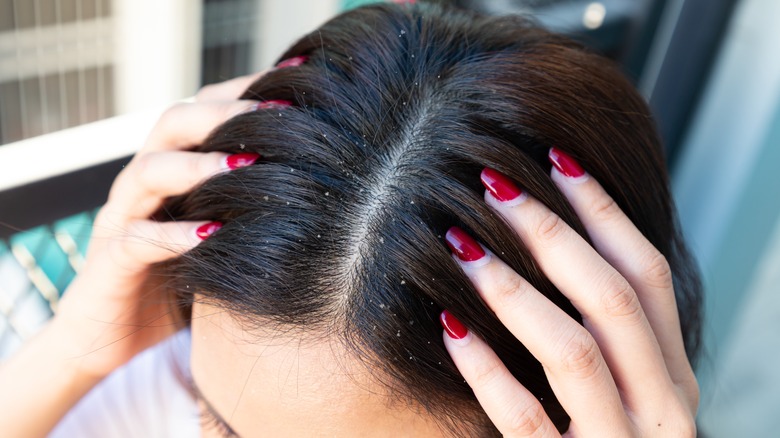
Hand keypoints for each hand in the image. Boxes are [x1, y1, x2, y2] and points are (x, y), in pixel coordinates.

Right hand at [54, 71, 268, 378]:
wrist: (110, 339)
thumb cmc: (177, 282)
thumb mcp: (218, 236)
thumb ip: (246, 207)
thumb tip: (319, 185)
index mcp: (172, 171)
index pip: (202, 111)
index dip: (243, 94)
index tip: (294, 86)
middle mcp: (144, 186)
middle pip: (173, 124)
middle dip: (222, 114)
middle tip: (273, 116)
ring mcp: (122, 220)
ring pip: (148, 172)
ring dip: (197, 165)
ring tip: (245, 165)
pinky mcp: (109, 264)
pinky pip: (135, 240)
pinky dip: (172, 235)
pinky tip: (210, 235)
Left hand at [439, 149, 697, 436]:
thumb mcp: (628, 394)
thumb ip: (611, 338)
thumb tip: (561, 245)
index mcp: (673, 377)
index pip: (647, 275)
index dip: (603, 211)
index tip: (555, 158)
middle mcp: (664, 408)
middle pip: (613, 299)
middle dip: (553, 233)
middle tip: (493, 184)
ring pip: (575, 351)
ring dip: (514, 291)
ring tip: (462, 244)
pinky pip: (527, 421)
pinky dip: (488, 370)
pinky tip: (448, 328)